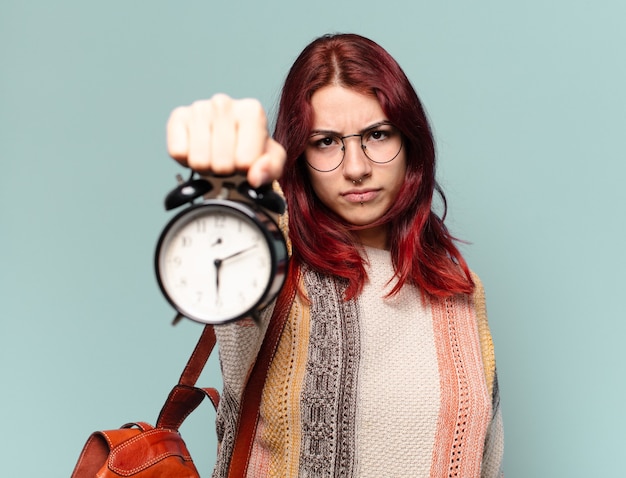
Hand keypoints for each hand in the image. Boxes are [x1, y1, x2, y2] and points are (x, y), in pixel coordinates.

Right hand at [166, 94, 286, 187]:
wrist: (229, 141)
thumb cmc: (252, 150)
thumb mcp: (272, 162)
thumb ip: (271, 169)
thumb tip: (254, 177)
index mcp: (252, 111)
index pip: (246, 162)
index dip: (245, 171)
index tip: (245, 162)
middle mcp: (224, 103)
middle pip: (221, 164)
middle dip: (225, 171)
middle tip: (228, 161)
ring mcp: (199, 108)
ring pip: (199, 161)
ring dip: (206, 167)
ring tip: (213, 156)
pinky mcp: (177, 117)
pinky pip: (178, 153)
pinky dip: (186, 160)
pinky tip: (197, 149)